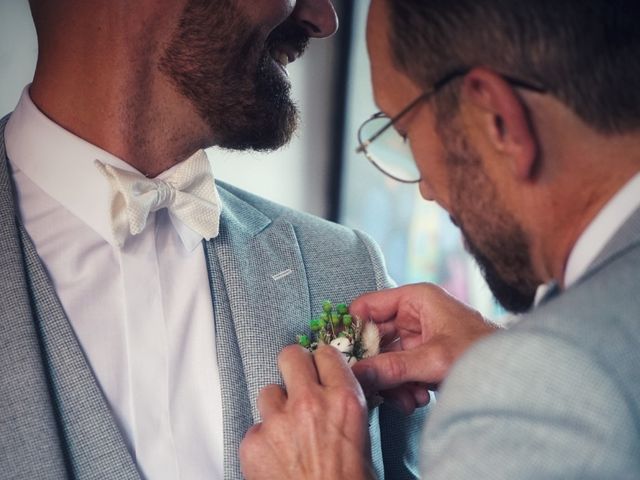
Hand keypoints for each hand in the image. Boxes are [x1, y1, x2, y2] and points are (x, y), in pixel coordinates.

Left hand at [240, 345, 375, 479]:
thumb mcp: (363, 437)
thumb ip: (345, 405)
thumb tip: (335, 390)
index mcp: (343, 400)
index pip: (326, 353)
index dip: (322, 363)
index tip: (320, 370)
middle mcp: (309, 403)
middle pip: (290, 356)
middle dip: (294, 368)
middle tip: (297, 384)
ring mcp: (277, 421)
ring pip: (268, 392)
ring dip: (276, 408)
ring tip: (288, 433)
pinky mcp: (253, 442)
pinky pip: (255, 428)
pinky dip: (263, 440)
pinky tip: (277, 457)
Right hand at [350, 283, 498, 413]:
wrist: (512, 375)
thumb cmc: (483, 353)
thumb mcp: (434, 360)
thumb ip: (393, 367)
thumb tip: (356, 374)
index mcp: (414, 298)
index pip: (366, 306)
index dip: (352, 329)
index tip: (343, 355)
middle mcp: (412, 314)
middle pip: (373, 337)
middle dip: (375, 365)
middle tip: (372, 386)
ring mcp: (416, 337)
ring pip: (383, 358)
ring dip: (391, 382)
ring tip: (408, 397)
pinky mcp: (421, 357)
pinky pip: (397, 370)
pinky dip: (402, 388)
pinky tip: (418, 398)